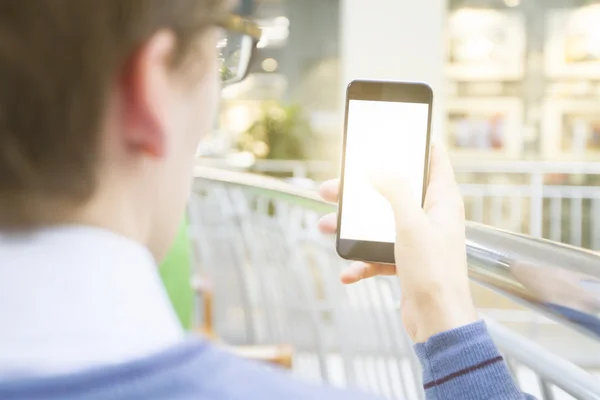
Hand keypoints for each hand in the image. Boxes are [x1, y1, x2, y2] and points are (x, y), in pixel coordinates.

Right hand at [318, 143, 477, 342]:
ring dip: (352, 227)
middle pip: (393, 191)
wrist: (438, 321)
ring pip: (379, 223)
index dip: (415, 144)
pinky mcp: (406, 262)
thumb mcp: (411, 223)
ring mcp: (417, 240)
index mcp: (441, 200)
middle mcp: (430, 216)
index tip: (391, 136)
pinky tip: (348, 270)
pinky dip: (361, 261)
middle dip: (361, 190)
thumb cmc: (434, 272)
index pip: (434, 160)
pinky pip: (378, 254)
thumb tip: (378, 168)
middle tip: (334, 187)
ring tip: (326, 227)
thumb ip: (395, 190)